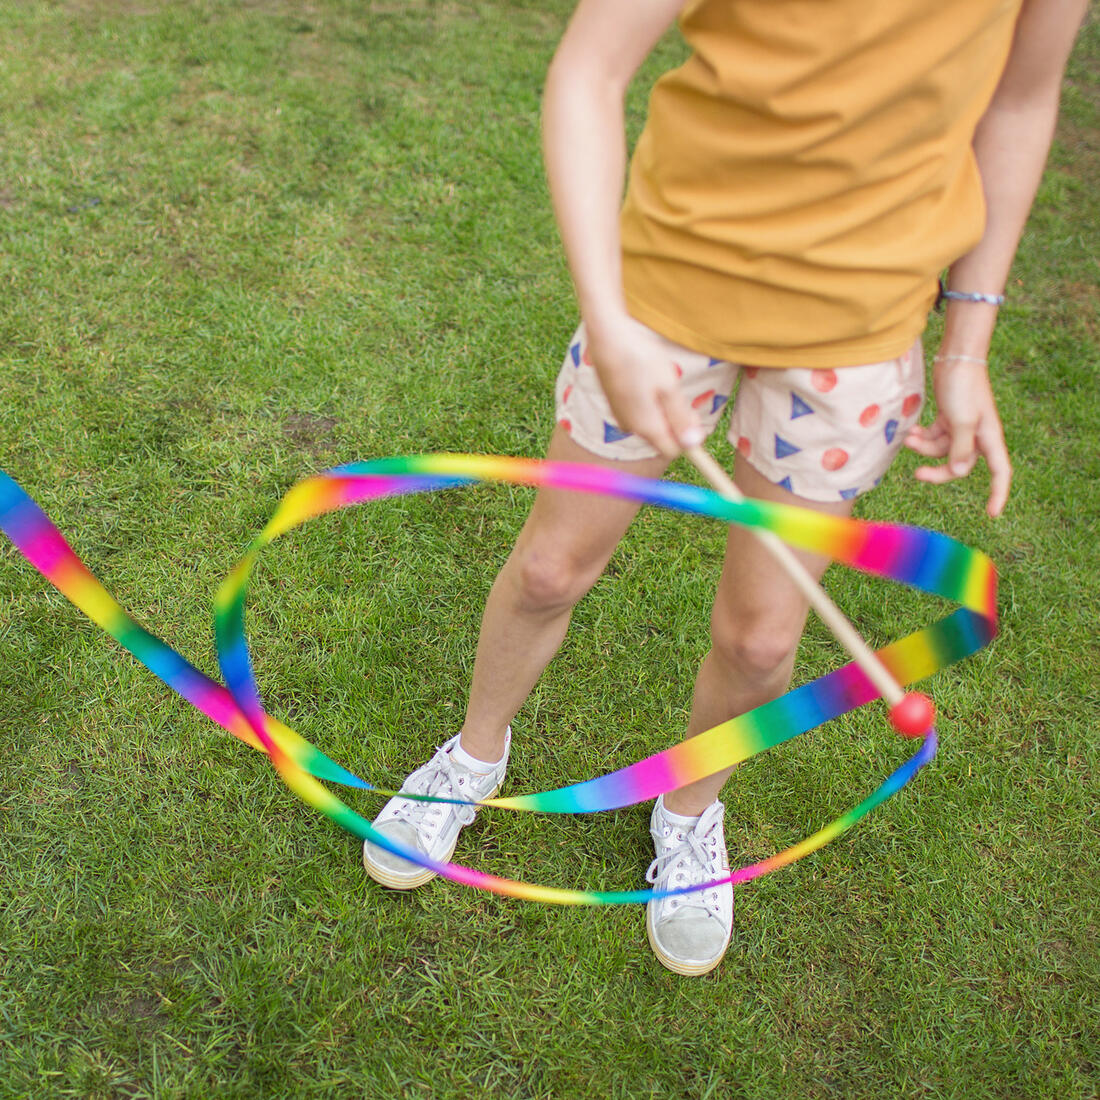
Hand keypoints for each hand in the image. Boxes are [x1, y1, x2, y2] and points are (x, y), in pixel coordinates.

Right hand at [586, 316, 702, 456]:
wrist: (607, 337)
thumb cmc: (641, 359)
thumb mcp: (669, 387)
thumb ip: (680, 418)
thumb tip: (693, 446)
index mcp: (646, 427)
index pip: (673, 450)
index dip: (687, 437)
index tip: (694, 413)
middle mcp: (631, 427)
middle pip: (661, 437)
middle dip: (675, 421)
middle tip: (678, 391)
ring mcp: (620, 416)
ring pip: (651, 424)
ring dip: (662, 409)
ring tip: (660, 381)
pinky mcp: (615, 405)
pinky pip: (639, 413)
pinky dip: (649, 402)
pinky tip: (646, 379)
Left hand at [904, 356, 1011, 516]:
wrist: (954, 358)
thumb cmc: (963, 387)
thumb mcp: (961, 420)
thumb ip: (960, 448)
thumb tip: (960, 471)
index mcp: (989, 437)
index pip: (1000, 471)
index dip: (998, 493)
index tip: (991, 514)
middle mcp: (977, 435)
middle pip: (959, 465)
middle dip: (937, 471)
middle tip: (917, 475)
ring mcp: (961, 427)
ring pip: (941, 451)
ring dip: (924, 447)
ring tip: (910, 437)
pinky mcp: (948, 419)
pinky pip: (934, 437)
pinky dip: (922, 437)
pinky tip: (911, 431)